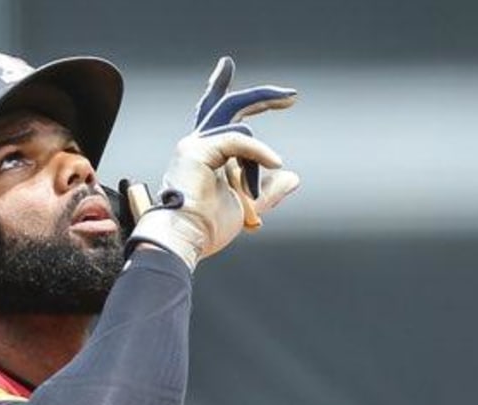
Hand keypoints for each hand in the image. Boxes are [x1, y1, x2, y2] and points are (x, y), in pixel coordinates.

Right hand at [127, 56, 300, 269]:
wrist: (185, 240)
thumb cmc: (207, 228)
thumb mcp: (248, 205)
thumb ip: (268, 190)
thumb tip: (292, 177)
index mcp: (204, 154)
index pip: (218, 116)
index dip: (231, 93)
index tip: (267, 91)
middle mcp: (196, 144)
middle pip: (227, 105)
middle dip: (260, 96)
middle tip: (292, 96)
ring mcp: (194, 145)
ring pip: (241, 127)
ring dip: (259, 156)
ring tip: (257, 186)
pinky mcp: (197, 150)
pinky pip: (240, 140)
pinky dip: (259, 152)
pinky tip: (275, 163)